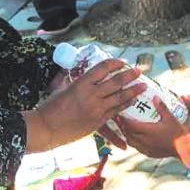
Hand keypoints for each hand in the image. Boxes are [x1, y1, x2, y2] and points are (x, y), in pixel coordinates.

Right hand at [23, 59, 143, 152]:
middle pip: (115, 82)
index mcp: (81, 83)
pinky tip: (132, 101)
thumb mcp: (61, 88)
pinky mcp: (97, 122)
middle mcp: (90, 95)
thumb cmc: (50, 107)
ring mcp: (95, 109)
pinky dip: (125, 105)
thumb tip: (81, 73)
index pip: (102, 68)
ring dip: (133, 91)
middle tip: (139, 70)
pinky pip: (115, 112)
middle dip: (129, 75)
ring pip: (120, 98)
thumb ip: (74, 80)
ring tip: (142, 85)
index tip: (121, 62)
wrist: (46, 128)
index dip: (114, 63)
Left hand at [117, 98, 189, 168]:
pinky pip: (137, 147)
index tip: (120, 112)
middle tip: (121, 118)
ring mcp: (146, 149)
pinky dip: (133, 141)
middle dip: (123, 126)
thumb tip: (154, 96)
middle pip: (127, 134)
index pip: (130, 125)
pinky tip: (136, 136)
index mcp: (148, 131)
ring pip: (131, 142)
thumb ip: (162, 107)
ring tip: (127, 126)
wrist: (184, 150)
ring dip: (127, 134)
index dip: (123, 119)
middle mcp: (144, 141)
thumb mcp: (171, 118)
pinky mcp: (149, 153)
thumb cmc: (178, 133)